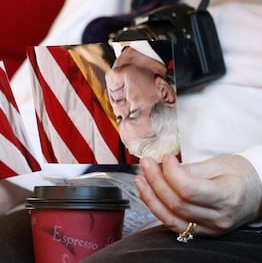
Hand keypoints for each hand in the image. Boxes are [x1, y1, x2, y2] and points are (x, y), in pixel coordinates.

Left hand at [135, 153, 261, 236]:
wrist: (255, 192)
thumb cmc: (238, 174)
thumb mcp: (217, 164)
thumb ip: (188, 169)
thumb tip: (161, 167)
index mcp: (228, 196)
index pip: (189, 189)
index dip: (170, 173)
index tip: (165, 157)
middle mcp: (219, 217)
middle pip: (177, 203)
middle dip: (155, 181)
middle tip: (145, 163)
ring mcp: (210, 229)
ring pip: (171, 218)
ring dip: (150, 197)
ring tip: (140, 179)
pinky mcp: (202, 232)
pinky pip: (173, 224)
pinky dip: (157, 209)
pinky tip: (147, 194)